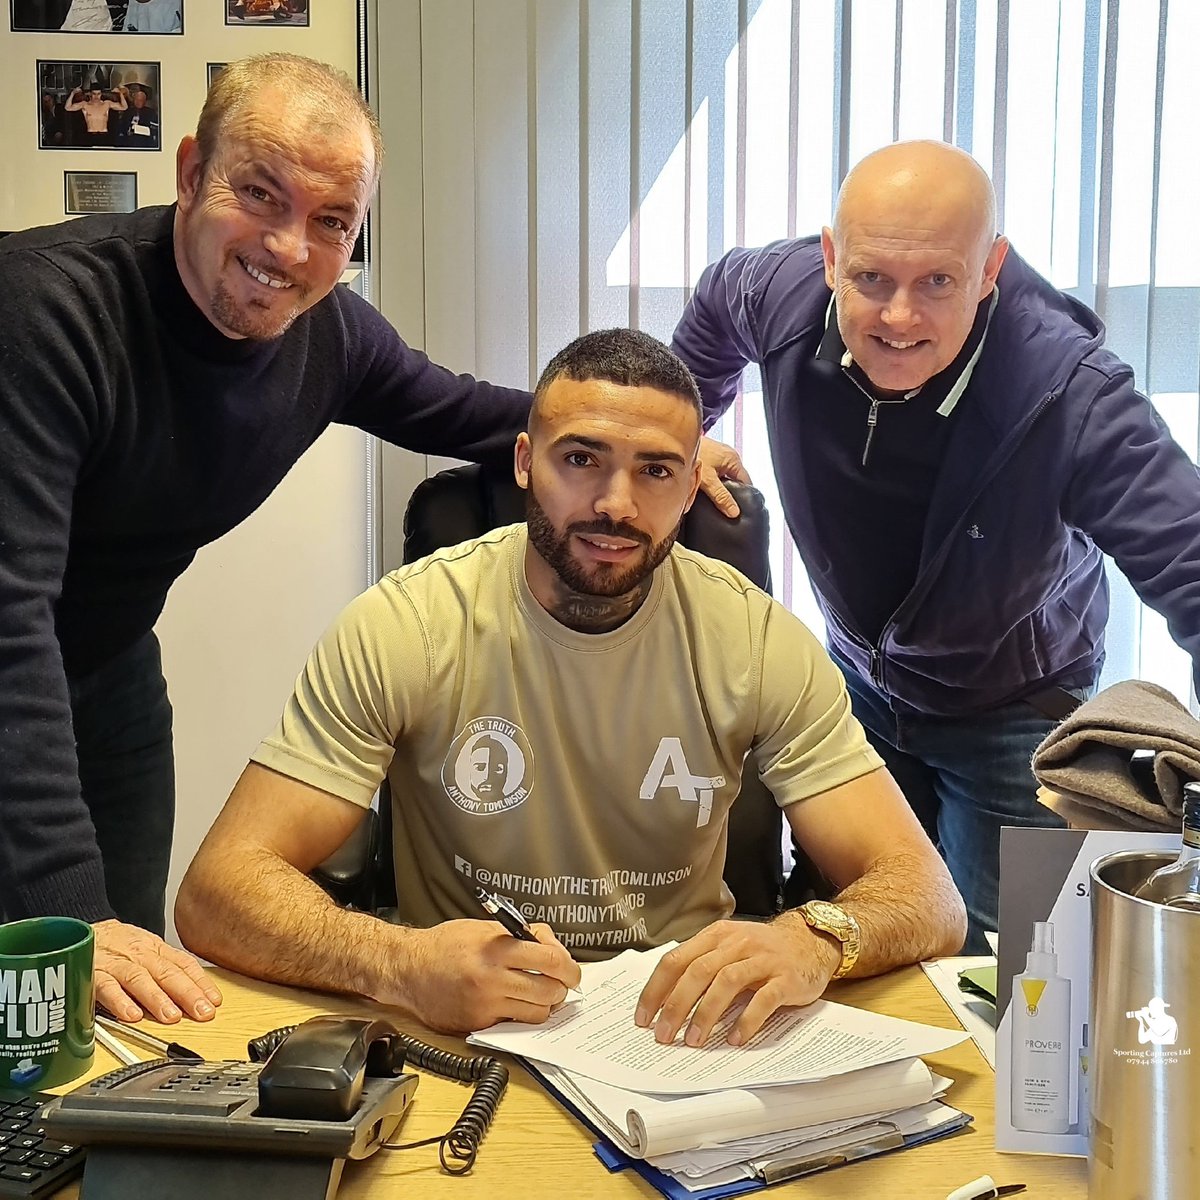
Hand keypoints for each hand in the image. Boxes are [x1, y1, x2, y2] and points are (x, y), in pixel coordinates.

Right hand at [93, 919, 222, 1023]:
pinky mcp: (91, 974)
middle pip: (167, 973)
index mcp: (154, 949)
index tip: (214, 1001)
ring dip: (157, 999)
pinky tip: (131, 1015)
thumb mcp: (145, 949)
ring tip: (172, 1017)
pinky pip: (105, 987)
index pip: (183, 964)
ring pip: (139, 979)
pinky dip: (119, 1001)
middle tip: (202, 1012)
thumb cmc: (116, 946)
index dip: (201, 982)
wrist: (77, 932)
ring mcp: (116, 964)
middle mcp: (138, 955)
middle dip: (187, 994)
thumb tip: (195, 992)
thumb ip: (166, 968)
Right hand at [385, 920, 580, 1033]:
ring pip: (536, 1013)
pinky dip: (521, 1016)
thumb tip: (553, 948)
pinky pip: (514, 1024)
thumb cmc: (445, 945)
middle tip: (560, 983)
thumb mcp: (485, 927)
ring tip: (539, 994)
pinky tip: (516, 1003)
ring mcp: (485, 1005)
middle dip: (561, 988)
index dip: (568, 966)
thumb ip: (521, 936)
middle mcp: (492, 978)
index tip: (571, 969)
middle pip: (549, 991)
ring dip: (545, 1005)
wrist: (408, 969)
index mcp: (497, 948)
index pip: (550, 959)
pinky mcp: (477, 1024)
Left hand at [633, 918, 839, 1046]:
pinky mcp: (786, 978)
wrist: (811, 941)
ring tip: (694, 1040)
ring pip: (726, 982)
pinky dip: (746, 1020)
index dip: (656, 989)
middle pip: (698, 971)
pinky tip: (734, 1039)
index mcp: (716, 936)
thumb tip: (664, 1001)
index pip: (676, 960)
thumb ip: (701, 966)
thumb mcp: (728, 949)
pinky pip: (763, 999)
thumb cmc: (762, 951)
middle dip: (676, 1005)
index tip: (643, 1017)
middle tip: (664, 1035)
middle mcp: (736, 943)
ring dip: (706, 1013)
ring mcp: (762, 959)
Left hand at [697, 436, 750, 517]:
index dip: (744, 498)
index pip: (747, 483)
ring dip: (720, 488)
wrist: (673, 439)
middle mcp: (729, 456)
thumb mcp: (708, 481)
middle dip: (730, 494)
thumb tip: (734, 512)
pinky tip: (705, 488)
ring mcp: (719, 455)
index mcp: (734, 460)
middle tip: (724, 509)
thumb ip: (721, 496)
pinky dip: (712, 481)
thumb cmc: (693, 456)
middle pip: (736, 481)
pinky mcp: (709, 456)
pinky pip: (716, 473)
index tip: (738, 511)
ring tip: (713, 500)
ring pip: (725, 477)